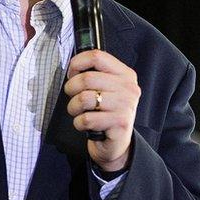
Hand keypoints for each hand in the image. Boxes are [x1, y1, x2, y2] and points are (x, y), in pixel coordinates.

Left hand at [63, 49, 139, 171]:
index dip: (77, 63)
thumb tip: (73, 66)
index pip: (97, 56)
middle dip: (71, 88)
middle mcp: (128, 88)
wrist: (117, 143)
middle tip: (73, 97)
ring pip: (84, 98)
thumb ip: (94, 74)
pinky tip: (86, 125)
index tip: (72, 74)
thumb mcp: (105, 88)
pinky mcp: (120, 124)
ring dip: (73, 107)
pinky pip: (86, 119)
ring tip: (79, 112)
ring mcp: (126, 106)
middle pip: (86, 78)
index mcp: (125, 74)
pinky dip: (79, 123)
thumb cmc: (105, 112)